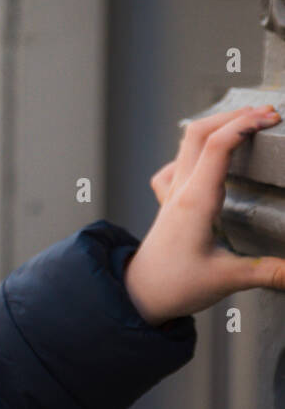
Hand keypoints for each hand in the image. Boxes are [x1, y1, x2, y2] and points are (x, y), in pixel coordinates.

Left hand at [126, 104, 284, 325]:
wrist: (138, 294)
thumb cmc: (173, 285)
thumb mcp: (228, 279)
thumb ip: (270, 272)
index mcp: (194, 201)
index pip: (217, 147)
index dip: (244, 125)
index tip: (270, 118)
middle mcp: (180, 191)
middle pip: (198, 134)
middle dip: (232, 116)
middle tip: (266, 114)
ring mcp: (172, 194)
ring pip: (186, 145)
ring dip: (215, 127)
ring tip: (246, 122)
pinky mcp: (169, 203)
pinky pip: (177, 165)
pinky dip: (195, 150)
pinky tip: (207, 157)